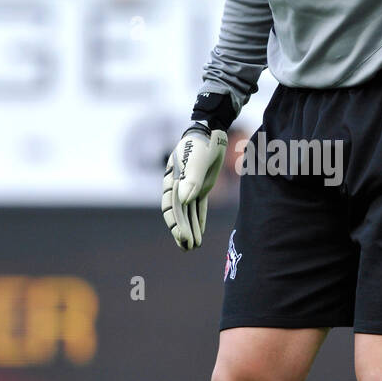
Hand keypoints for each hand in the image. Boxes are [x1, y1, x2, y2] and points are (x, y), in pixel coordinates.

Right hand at [161, 123, 227, 249]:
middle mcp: (178, 186)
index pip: (170, 206)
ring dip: (191, 229)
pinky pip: (199, 208)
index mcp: (171, 180)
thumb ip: (190, 179)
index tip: (182, 236)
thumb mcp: (195, 160)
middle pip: (179, 213)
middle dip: (183, 231)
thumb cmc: (200, 145)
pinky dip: (199, 221)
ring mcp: (190, 188)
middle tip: (188, 247)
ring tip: (194, 247)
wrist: (211, 133)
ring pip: (189, 213)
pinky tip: (199, 233)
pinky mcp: (201, 187)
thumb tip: (184, 201)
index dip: (175, 223)